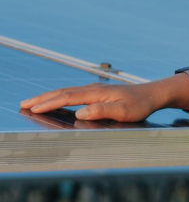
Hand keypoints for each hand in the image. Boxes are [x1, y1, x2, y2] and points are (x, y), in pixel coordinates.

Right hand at [19, 74, 188, 121]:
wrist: (152, 94)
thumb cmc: (140, 105)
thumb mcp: (124, 111)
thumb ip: (102, 111)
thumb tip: (80, 113)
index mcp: (96, 93)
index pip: (67, 97)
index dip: (49, 103)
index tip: (32, 108)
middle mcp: (93, 89)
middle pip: (62, 92)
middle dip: (42, 98)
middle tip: (23, 104)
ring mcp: (95, 89)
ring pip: (66, 91)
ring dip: (48, 96)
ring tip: (33, 102)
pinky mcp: (97, 92)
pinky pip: (73, 93)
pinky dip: (59, 96)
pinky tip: (55, 100)